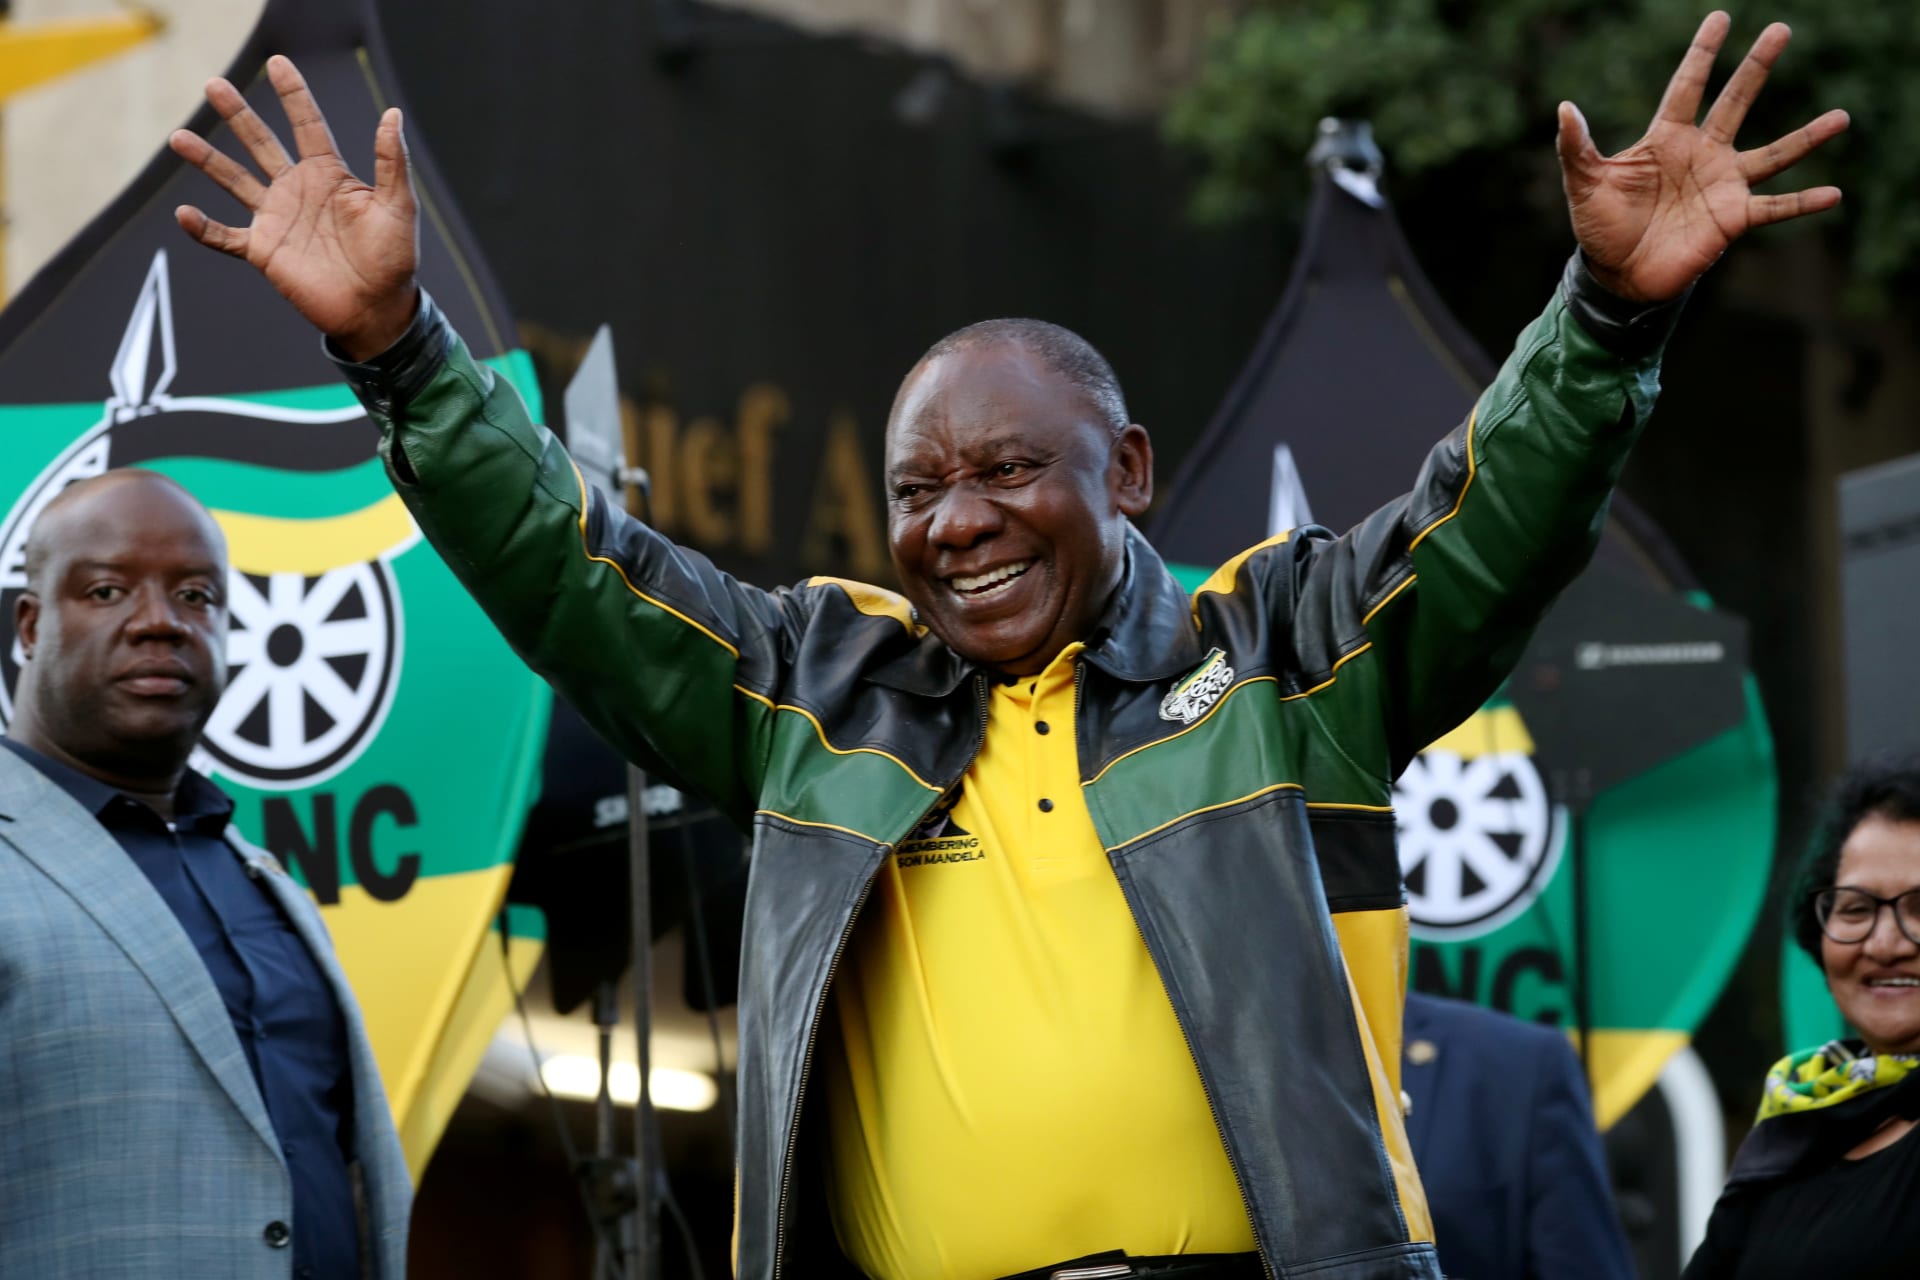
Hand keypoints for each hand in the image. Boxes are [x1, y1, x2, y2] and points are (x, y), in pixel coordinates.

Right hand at [170, 55, 419, 359]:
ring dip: (208, 160)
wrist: (377, 310)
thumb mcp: (399, 207)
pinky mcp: (264, 251)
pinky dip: (204, 228)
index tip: (278, 63)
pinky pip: (225, 236)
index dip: (293, 94)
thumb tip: (393, 115)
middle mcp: (298, 190)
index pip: (308, 125)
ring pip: (234, 181)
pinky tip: (184, 213)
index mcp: (329, 175)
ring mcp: (277, 219)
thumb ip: (392, 162)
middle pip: (261, 143)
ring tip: (179, 137)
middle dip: (238, 114)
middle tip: (214, 84)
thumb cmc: (394, 259)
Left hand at [1557, 11, 1848, 303]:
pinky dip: (1802, 202)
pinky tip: (1833, 193)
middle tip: (1781, 30)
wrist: (1616, 276)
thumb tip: (1564, 107)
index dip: (1702, 54)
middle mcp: (1702, 154)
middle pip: (1735, 102)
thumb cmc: (1600, 227)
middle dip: (1756, 67)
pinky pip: (1774, 207)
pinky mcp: (1732, 218)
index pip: (1687, 86)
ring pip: (1773, 154)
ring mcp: (1722, 184)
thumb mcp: (1584, 184)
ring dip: (1807, 137)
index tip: (1721, 19)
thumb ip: (1576, 147)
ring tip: (1842, 117)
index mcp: (1666, 139)